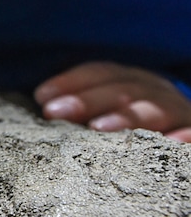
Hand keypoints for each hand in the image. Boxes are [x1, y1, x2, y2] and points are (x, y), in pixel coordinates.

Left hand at [34, 62, 190, 141]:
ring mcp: (177, 110)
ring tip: (98, 128)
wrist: (187, 126)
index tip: (41, 97)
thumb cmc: (138, 120)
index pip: (100, 73)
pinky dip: (184, 137)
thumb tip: (43, 105)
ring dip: (125, 117)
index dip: (70, 81)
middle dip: (85, 100)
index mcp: (133, 79)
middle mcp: (155, 90)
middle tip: (53, 113)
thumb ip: (87, 106)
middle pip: (120, 89)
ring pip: (152, 109)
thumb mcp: (116, 105)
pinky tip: (169, 143)